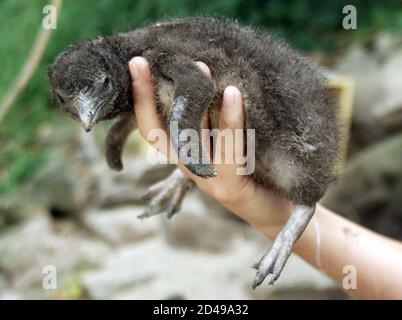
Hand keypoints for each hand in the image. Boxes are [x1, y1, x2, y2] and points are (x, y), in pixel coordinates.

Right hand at [129, 57, 292, 235]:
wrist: (272, 206)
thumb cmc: (249, 166)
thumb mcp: (225, 138)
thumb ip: (212, 116)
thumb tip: (204, 70)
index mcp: (183, 154)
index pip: (150, 126)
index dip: (139, 97)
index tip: (136, 63)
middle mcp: (187, 166)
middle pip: (156, 133)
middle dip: (146, 97)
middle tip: (142, 61)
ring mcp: (205, 178)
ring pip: (190, 139)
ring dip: (194, 100)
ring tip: (200, 66)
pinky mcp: (228, 186)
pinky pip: (228, 148)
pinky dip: (231, 119)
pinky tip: (233, 93)